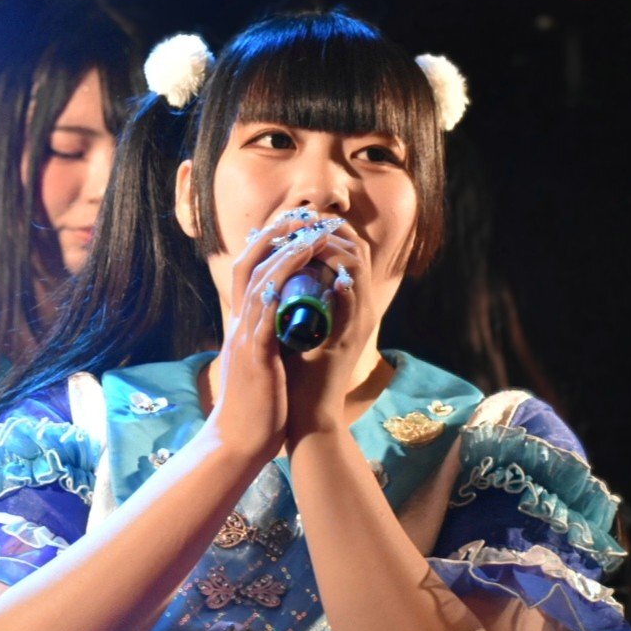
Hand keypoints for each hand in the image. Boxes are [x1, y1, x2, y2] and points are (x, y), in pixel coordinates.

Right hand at [206, 212, 340, 461]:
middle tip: (300, 214)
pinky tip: (299, 274)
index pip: (247, 272)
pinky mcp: (255, 355)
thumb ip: (267, 339)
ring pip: (258, 282)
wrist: (238, 441)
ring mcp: (244, 337)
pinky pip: (266, 312)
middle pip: (247, 264)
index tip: (290, 225)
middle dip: (274, 235)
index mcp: (241, 326)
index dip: (266, 244)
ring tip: (309, 232)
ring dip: (285, 253)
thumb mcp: (260, 363)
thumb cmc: (255, 407)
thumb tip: (286, 321)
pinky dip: (282, 287)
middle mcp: (238, 324)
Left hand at [283, 220, 375, 441]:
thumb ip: (293, 297)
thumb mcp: (293, 325)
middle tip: (303, 219)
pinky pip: (354, 303)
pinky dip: (344, 285)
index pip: (345, 247)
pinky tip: (331, 275)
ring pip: (358, 266)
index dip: (323, 227)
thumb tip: (272, 268)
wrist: (305, 413)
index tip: (297, 218)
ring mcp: (356, 322)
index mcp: (343, 301)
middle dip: (329, 228)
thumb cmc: (294, 371)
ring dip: (334, 247)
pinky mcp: (350, 340)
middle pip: (357, 247)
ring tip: (308, 237)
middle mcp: (356, 307)